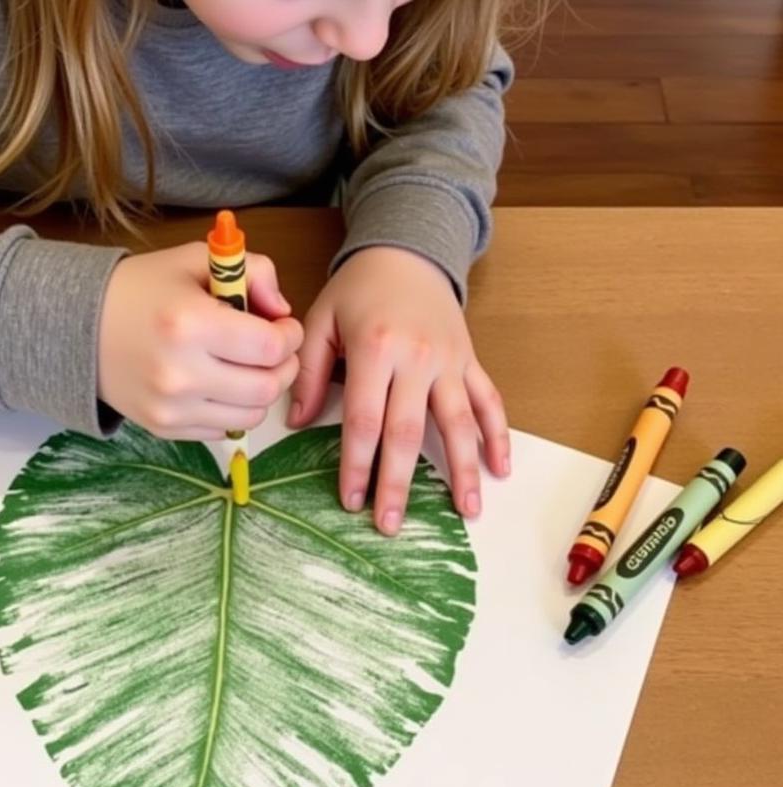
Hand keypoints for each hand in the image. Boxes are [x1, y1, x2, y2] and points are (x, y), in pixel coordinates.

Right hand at [98, 243, 302, 439]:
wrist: (77, 327)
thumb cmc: (141, 290)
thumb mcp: (195, 261)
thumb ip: (253, 271)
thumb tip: (282, 311)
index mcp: (191, 323)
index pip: (270, 347)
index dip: (289, 336)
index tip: (283, 327)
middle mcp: (181, 373)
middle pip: (266, 387)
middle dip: (283, 367)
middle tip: (276, 352)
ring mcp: (171, 407)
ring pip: (251, 416)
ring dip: (261, 392)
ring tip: (250, 369)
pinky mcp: (164, 428)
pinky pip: (223, 430)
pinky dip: (232, 410)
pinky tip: (220, 385)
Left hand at [287, 245, 509, 533]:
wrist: (408, 250)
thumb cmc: (359, 289)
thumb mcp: (322, 320)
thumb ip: (310, 372)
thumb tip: (297, 422)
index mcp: (376, 349)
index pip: (365, 420)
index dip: (358, 464)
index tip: (352, 500)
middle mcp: (417, 359)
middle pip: (408, 432)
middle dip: (399, 482)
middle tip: (392, 524)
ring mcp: (450, 362)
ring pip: (459, 423)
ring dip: (464, 470)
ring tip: (468, 512)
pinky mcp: (470, 361)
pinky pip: (489, 401)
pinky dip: (498, 435)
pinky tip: (500, 469)